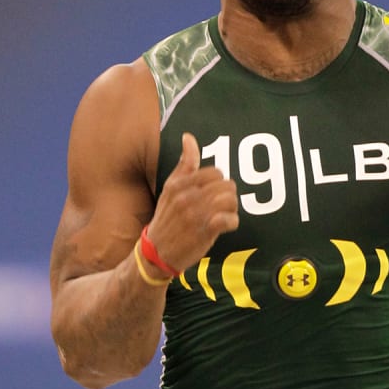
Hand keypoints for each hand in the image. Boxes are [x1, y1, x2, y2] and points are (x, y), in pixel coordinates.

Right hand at [145, 133, 238, 272]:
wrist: (156, 252)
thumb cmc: (167, 217)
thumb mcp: (170, 188)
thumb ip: (184, 164)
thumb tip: (188, 137)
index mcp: (179, 184)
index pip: (215, 173)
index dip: (220, 183)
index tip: (214, 193)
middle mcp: (186, 197)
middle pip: (226, 186)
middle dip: (228, 196)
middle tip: (221, 205)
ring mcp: (195, 215)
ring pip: (230, 200)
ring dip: (231, 209)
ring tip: (224, 215)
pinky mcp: (203, 232)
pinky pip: (229, 219)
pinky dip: (232, 222)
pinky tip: (224, 226)